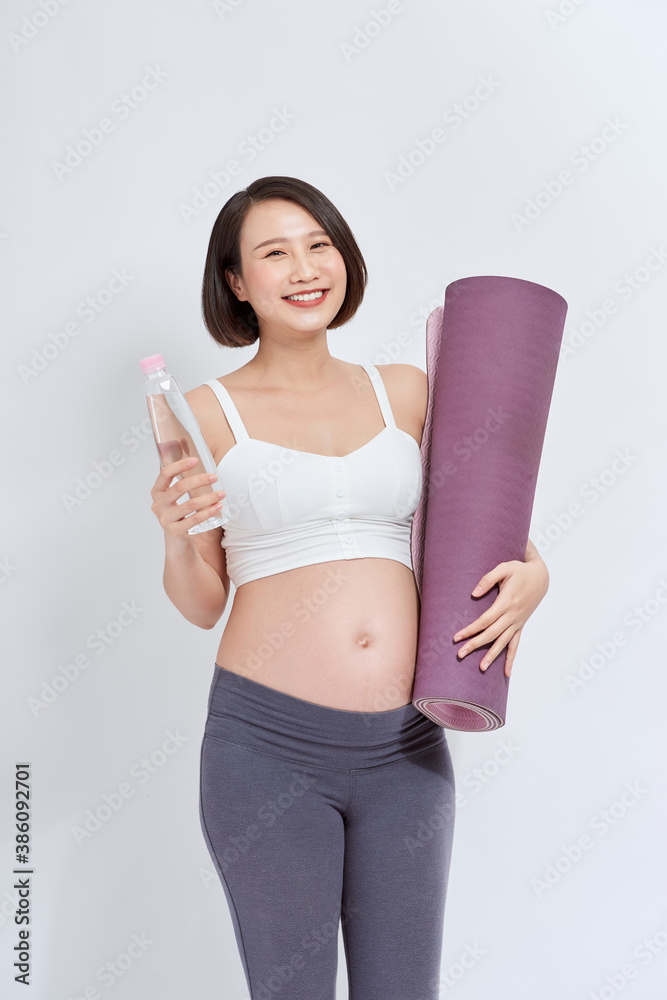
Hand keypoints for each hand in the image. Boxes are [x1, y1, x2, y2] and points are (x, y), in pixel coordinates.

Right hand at [150, 455, 225, 539]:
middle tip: (214, 477)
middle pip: (179, 487)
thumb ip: (181, 482)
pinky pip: (194, 519)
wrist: (176, 541)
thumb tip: (198, 461)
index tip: (195, 460)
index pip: (165, 474)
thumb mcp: (174, 498)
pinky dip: (208, 512)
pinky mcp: (175, 531)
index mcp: (157, 492)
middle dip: (199, 480)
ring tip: (222, 494)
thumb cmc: (178, 514)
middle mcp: (158, 504)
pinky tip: (218, 506)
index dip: (179, 465)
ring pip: (190, 504)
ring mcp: (165, 519)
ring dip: (209, 497)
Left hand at [451, 542, 548, 677]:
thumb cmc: (520, 571)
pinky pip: (516, 644)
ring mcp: (518, 622)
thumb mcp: (504, 568)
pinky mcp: (521, 625)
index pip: (485, 620)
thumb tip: (473, 594)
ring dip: (492, 655)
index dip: (471, 629)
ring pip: (503, 642)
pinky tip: (507, 672)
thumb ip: (488, 579)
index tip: (457, 637)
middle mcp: (513, 615)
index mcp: (506, 602)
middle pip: (491, 634)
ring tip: (481, 668)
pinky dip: (511, 658)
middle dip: (475, 645)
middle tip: (460, 654)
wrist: (541, 577)